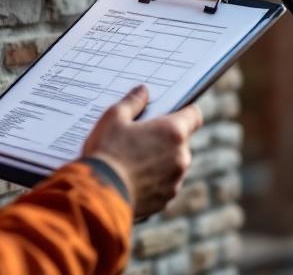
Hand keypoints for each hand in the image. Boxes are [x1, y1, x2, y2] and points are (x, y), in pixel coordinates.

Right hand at [82, 85, 202, 217]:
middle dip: (164, 138)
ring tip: (132, 160)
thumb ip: (132, 102)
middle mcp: (181, 157)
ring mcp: (174, 181)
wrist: (98, 196)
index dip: (184, 111)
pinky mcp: (165, 200)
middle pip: (181, 141)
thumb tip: (143, 91)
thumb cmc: (106, 153)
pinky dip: (153, 181)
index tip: (171, 111)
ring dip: (160, 160)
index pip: (194, 115)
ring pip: (173, 164)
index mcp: (173, 132)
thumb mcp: (113, 118)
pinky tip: (131, 179)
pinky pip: (163, 185)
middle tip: (139, 137)